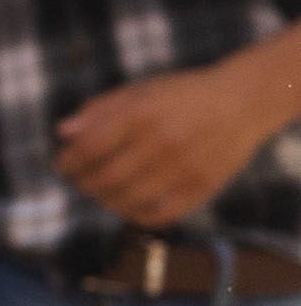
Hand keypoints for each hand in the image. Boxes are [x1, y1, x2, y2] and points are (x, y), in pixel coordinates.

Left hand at [56, 57, 300, 232]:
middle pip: (105, 177)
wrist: (241, 103)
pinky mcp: (202, 187)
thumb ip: (99, 110)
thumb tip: (63, 132)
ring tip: (101, 192)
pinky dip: (135, 214)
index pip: (90, 147)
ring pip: (128, 199)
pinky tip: (128, 204)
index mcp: (142, 113)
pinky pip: (159, 214)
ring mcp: (185, 167)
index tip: (63, 164)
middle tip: (79, 181)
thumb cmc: (180, 95)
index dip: (69, 161)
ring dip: (105, 200)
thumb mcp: (139, 91)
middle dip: (83, 183)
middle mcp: (163, 141)